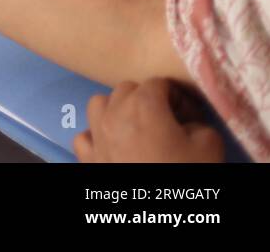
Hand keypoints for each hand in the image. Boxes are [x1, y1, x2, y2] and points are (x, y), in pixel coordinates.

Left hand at [73, 78, 223, 162]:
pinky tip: (111, 145)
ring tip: (134, 126)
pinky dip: (96, 136)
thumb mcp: (209, 144)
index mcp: (143, 105)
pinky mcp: (87, 158)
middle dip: (147, 98)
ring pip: (99, 104)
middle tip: (165, 119)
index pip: (158, 83)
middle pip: (126, 90)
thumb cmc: (185, 172)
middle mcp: (113, 113)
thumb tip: (188, 121)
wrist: (159, 212)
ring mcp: (96, 135)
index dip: (176, 96)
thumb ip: (199, 122)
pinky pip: (85, 136)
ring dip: (115, 109)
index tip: (188, 113)